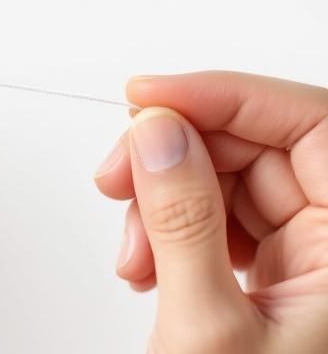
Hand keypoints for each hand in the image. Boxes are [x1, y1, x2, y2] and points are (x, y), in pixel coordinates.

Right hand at [95, 72, 327, 352]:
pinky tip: (147, 263)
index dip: (226, 95)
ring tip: (132, 251)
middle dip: (176, 155)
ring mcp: (312, 264)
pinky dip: (169, 231)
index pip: (312, 125)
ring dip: (161, 201)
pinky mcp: (275, 280)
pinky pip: (218, 220)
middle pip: (259, 148)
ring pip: (229, 181)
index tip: (149, 96)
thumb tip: (158, 135)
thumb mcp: (206, 330)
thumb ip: (182, 221)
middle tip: (116, 174)